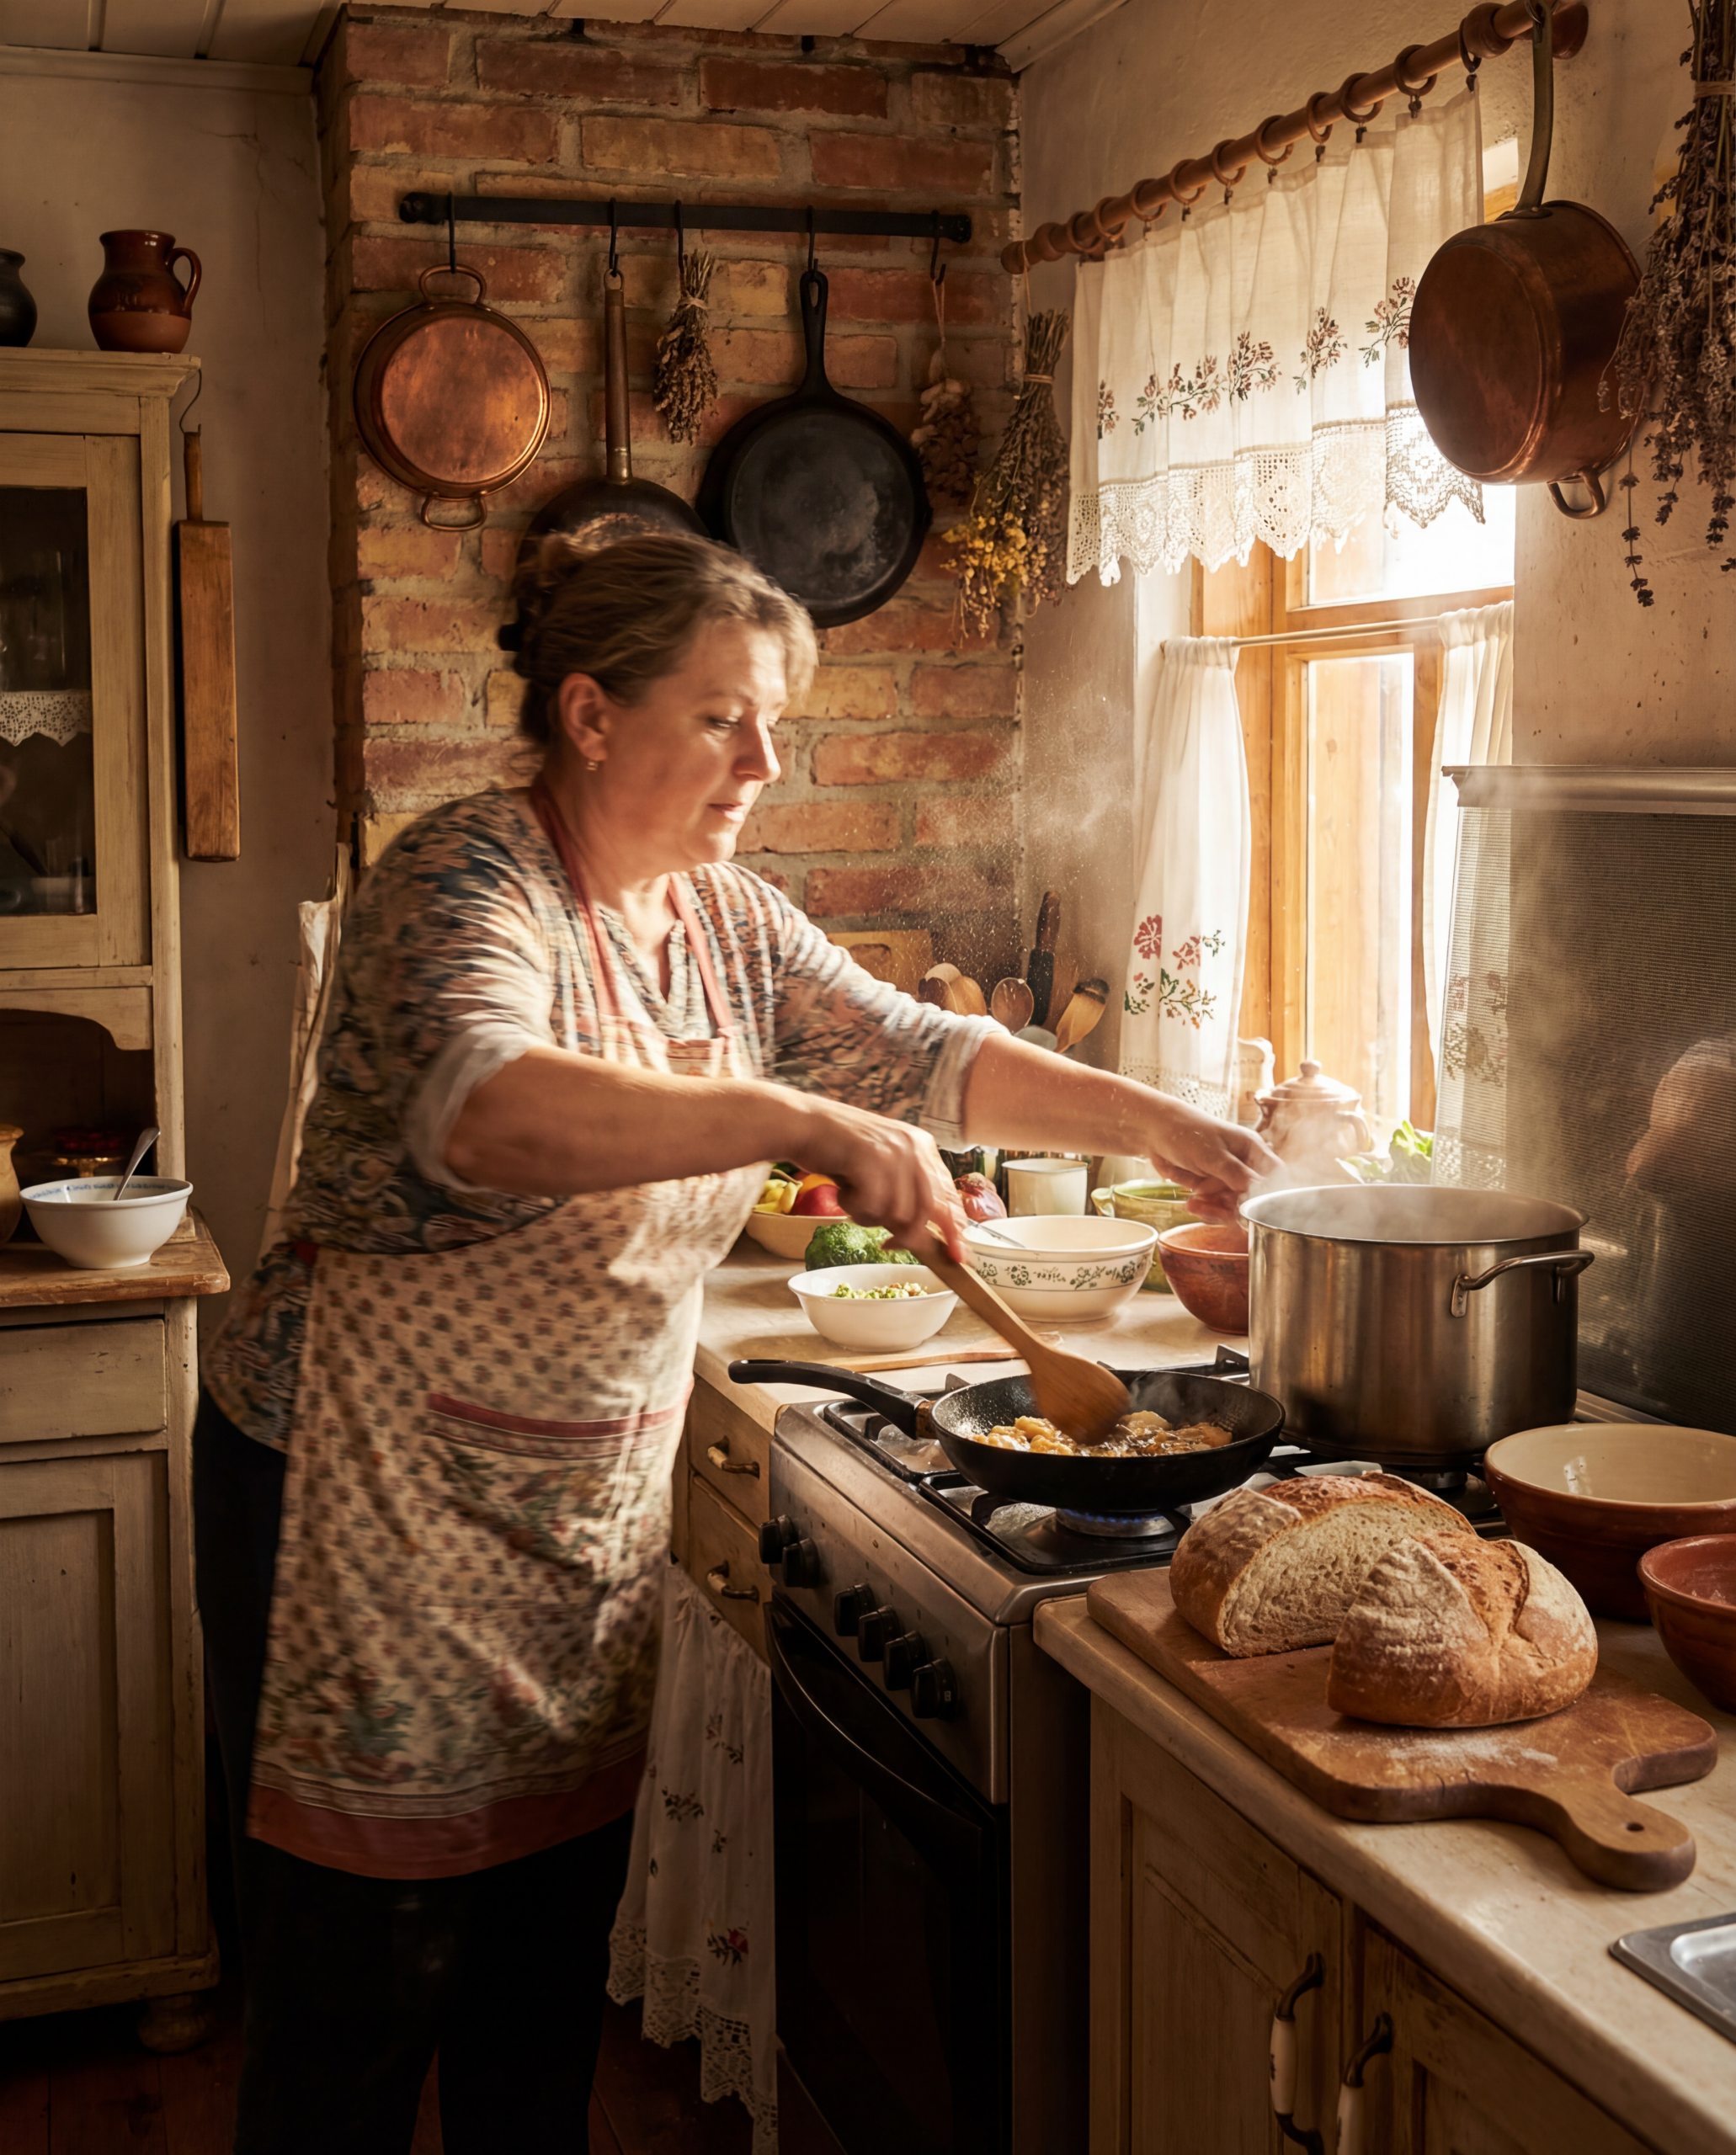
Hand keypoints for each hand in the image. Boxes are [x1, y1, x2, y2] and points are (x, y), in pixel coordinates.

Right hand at [795, 1101, 968, 1260]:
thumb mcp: (883, 1165)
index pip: (950, 1196)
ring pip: (899, 1213)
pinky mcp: (871, 1159)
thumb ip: (906, 1192)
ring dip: (871, 1216)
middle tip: (890, 1245)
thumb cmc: (840, 1151)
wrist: (804, 1123)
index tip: (958, 1258)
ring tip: (853, 1197)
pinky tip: (844, 1190)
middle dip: (911, 1235)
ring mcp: (894, 1152)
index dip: (956, 1230)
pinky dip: (854, 1208)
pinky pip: (872, 1207)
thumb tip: (925, 1236)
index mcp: (923, 1147)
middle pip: (930, 1210)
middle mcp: (915, 1147)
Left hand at [1141, 1097, 1279, 1222]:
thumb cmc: (1186, 1131)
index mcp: (1252, 1150)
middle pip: (1254, 1198)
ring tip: (1194, 1204)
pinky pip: (1216, 1208)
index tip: (1254, 1206)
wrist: (1153, 1132)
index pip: (1276, 1175)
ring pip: (1234, 1207)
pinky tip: (1190, 1204)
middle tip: (1218, 1209)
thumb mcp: (1213, 1154)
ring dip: (1216, 1211)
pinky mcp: (1211, 1188)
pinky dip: (1205, 1210)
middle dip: (1236, 1207)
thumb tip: (1260, 1191)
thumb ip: (1237, 1174)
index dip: (1271, 1193)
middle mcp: (1243, 1166)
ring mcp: (1226, 1178)